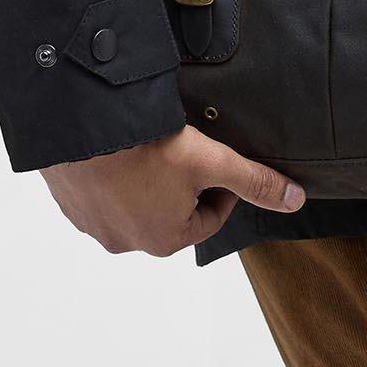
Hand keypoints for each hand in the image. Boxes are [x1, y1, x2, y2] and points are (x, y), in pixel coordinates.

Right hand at [40, 125, 305, 256]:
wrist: (82, 124)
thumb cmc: (145, 146)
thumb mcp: (210, 160)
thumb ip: (254, 180)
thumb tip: (295, 200)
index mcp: (164, 239)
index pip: (208, 219)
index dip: (221, 189)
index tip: (219, 163)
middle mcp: (127, 242)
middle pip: (169, 213)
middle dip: (181, 185)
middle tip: (183, 149)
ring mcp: (94, 224)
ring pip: (133, 203)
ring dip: (145, 181)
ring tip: (150, 146)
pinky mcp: (71, 202)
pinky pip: (99, 192)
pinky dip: (112, 175)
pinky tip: (118, 149)